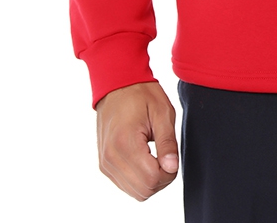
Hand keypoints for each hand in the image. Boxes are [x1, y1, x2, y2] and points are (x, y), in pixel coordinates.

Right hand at [96, 81, 178, 199]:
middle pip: (144, 190)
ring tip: (156, 155)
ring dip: (151, 180)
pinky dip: (139, 179)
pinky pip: (125, 185)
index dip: (169, 171)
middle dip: (162, 178)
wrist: (116, 84)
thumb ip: (167, 142)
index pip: (152, 179)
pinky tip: (145, 158)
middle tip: (166, 155)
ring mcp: (105, 163)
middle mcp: (111, 158)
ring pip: (135, 192)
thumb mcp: (162, 112)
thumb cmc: (141, 94)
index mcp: (125, 143)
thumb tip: (172, 168)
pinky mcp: (104, 165)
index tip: (172, 155)